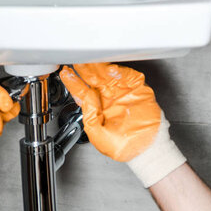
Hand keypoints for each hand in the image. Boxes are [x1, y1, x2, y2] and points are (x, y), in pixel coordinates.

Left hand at [60, 63, 185, 186]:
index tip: (66, 74)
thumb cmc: (123, 147)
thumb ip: (89, 118)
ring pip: (109, 75)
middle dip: (85, 70)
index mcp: (98, 110)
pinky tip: (110, 70)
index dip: (74, 83)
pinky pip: (129, 77)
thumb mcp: (98, 136)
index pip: (83, 93)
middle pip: (94, 80)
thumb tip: (86, 98)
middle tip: (77, 61)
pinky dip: (120, 72)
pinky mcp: (137, 90)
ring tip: (90, 61)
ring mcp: (122, 93)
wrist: (145, 149)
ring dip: (99, 67)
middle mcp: (109, 99)